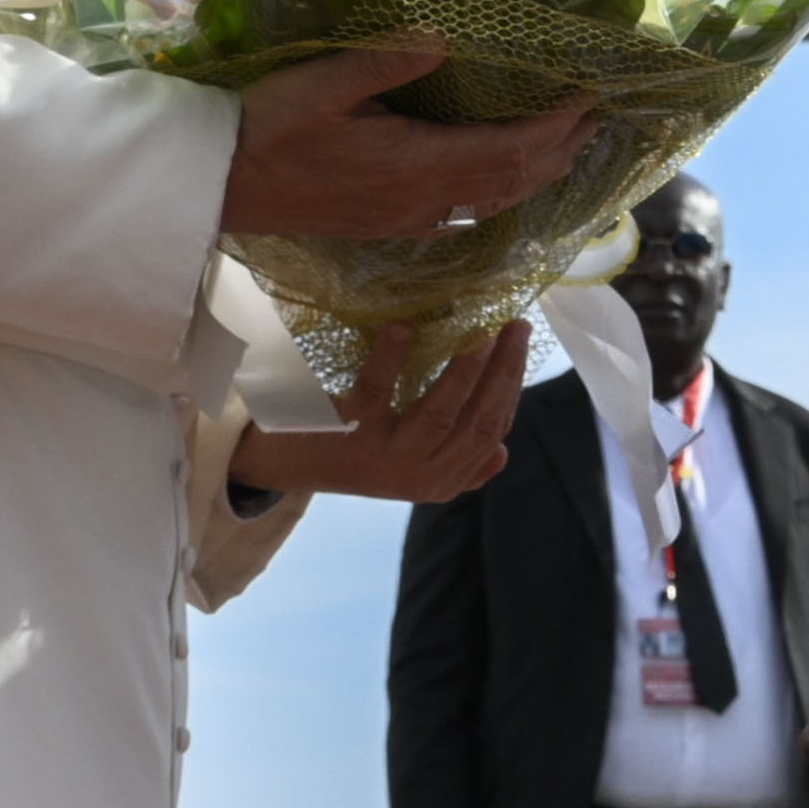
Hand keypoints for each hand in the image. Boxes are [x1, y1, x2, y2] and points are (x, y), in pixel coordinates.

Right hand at [219, 44, 597, 244]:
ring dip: (536, 176)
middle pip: (512, 182)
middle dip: (559, 152)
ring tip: (569, 150)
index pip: (507, 151)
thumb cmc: (268, 129)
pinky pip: (466, 214)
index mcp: (414, 164)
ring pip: (493, 203)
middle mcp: (423, 201)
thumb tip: (443, 38)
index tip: (588, 100)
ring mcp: (409, 220)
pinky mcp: (393, 226)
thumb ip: (386, 63)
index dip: (555, 128)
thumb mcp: (322, 84)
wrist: (223, 189)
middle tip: (596, 121)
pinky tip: (506, 181)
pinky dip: (500, 194)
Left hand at [229, 321, 529, 509]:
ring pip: (439, 414)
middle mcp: (419, 475)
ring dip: (466, 371)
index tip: (520, 342)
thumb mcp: (410, 467)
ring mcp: (384, 457)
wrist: (289, 464)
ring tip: (481, 333)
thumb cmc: (356, 451)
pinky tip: (403, 327)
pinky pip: (377, 390)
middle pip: (477, 424)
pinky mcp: (349, 435)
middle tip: (515, 327)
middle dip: (503, 373)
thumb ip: (456, 466)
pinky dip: (391, 356)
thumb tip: (502, 449)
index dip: (512, 387)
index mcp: (441, 481)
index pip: (491, 433)